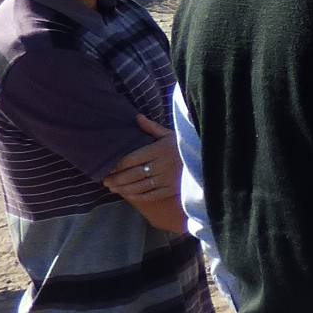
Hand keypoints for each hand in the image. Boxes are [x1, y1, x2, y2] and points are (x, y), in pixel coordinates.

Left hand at [105, 116, 186, 233]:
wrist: (206, 160)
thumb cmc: (184, 146)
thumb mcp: (171, 134)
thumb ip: (153, 127)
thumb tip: (137, 117)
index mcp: (160, 149)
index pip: (133, 158)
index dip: (118, 164)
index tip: (109, 167)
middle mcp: (163, 165)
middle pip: (134, 174)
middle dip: (117, 179)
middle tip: (105, 181)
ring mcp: (168, 179)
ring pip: (141, 186)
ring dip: (124, 188)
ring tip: (113, 188)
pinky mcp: (172, 189)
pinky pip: (152, 195)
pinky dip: (138, 196)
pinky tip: (128, 195)